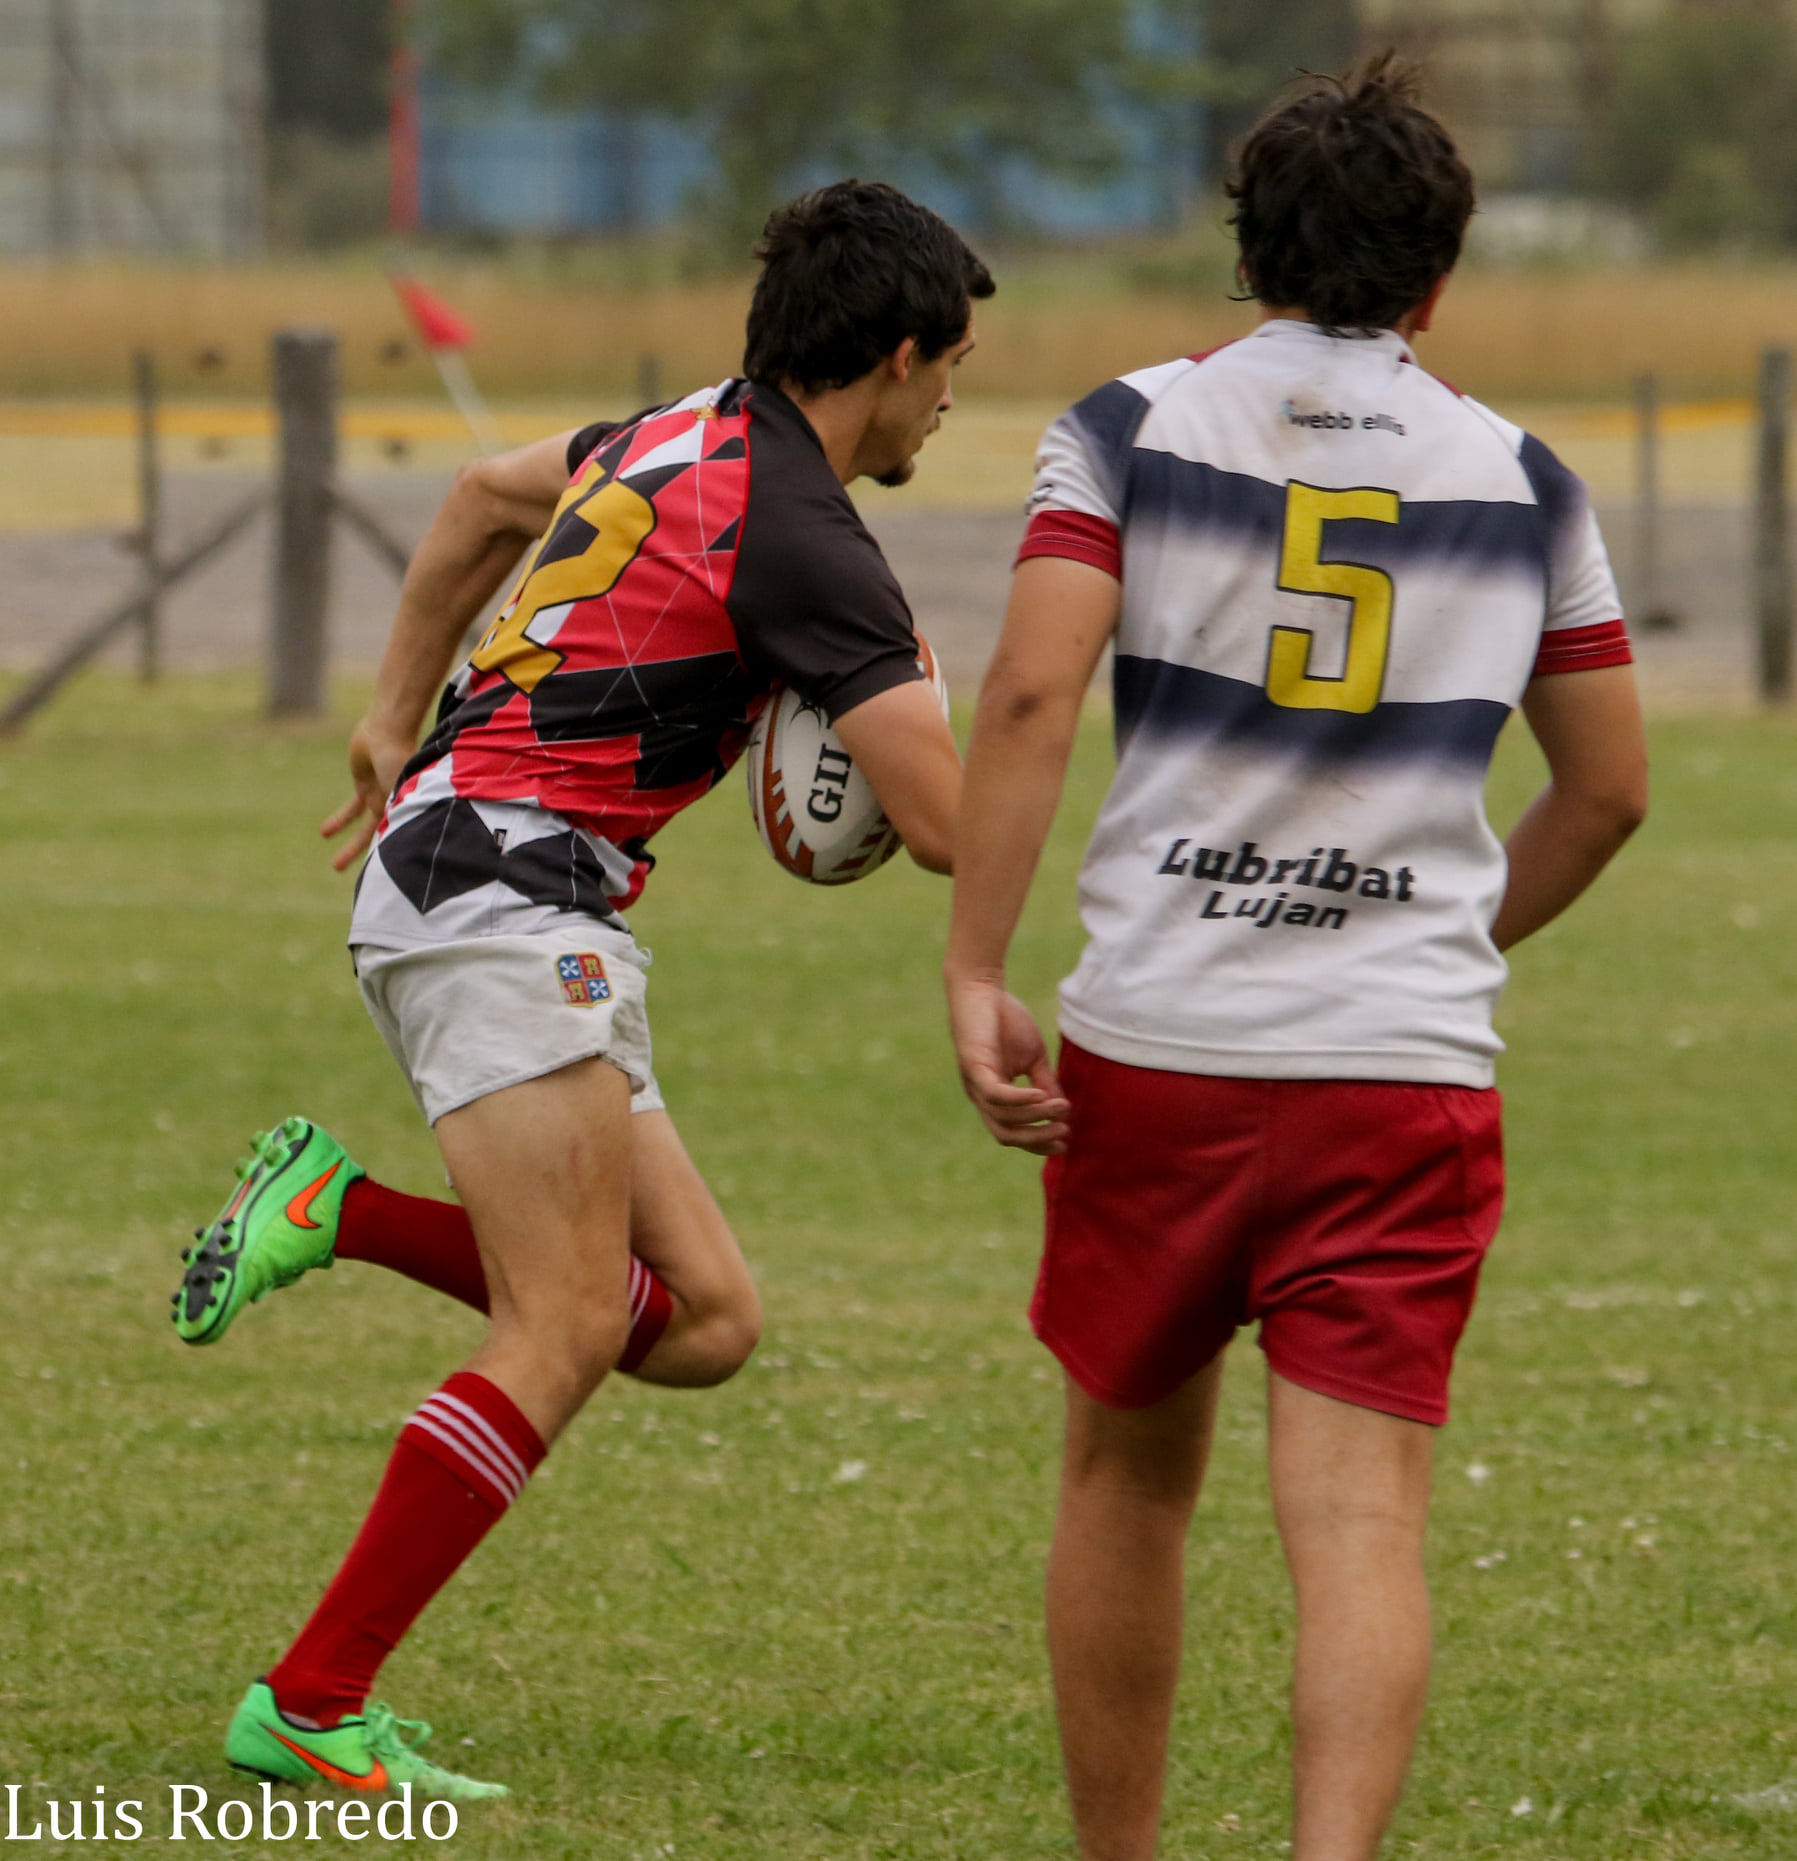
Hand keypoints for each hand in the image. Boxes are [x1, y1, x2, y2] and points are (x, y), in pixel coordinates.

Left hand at [320, 713, 416, 871]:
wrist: (386, 728)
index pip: (397, 840)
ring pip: (362, 829)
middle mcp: (394, 807)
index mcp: (406, 809)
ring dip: (350, 848)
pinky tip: (324, 834)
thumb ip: (395, 809)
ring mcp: (378, 797)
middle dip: (369, 862)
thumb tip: (391, 839)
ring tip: (336, 867)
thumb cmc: (398, 754)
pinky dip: (338, 822)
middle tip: (357, 882)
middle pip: (380, 840)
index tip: (386, 883)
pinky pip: (350, 810)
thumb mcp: (398, 786)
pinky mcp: (363, 786)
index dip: (391, 860)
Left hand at [945, 972, 1070, 1155]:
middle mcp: (980, 1095)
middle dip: (1036, 1138)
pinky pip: (995, 1095)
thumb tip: (1064, 1111)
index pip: (1012, 1132)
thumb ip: (1046, 1083)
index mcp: (992, 1096)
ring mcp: (974, 1082)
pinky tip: (1041, 1096)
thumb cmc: (1006, 1020)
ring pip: (1003, 1118)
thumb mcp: (1033, 1058)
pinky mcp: (973, 1066)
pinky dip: (1019, 1100)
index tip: (1064, 1143)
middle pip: (1005, 1134)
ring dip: (1036, 1117)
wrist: (982, 988)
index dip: (1037, 1142)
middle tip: (1064, 1132)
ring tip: (1061, 1108)